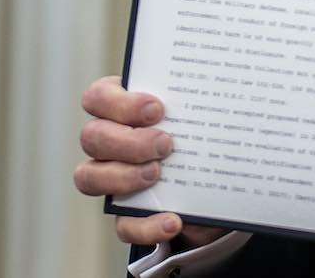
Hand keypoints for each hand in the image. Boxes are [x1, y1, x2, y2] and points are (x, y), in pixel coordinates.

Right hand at [74, 75, 225, 248]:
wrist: (218, 181)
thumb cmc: (203, 132)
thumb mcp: (204, 114)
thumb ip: (201, 103)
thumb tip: (226, 90)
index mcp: (124, 107)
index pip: (98, 97)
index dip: (119, 103)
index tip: (156, 109)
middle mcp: (110, 140)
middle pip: (92, 137)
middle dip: (128, 141)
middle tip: (165, 144)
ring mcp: (112, 177)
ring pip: (88, 177)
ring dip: (123, 177)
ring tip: (158, 175)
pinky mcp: (126, 213)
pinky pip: (122, 224)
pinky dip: (146, 225)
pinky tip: (173, 220)